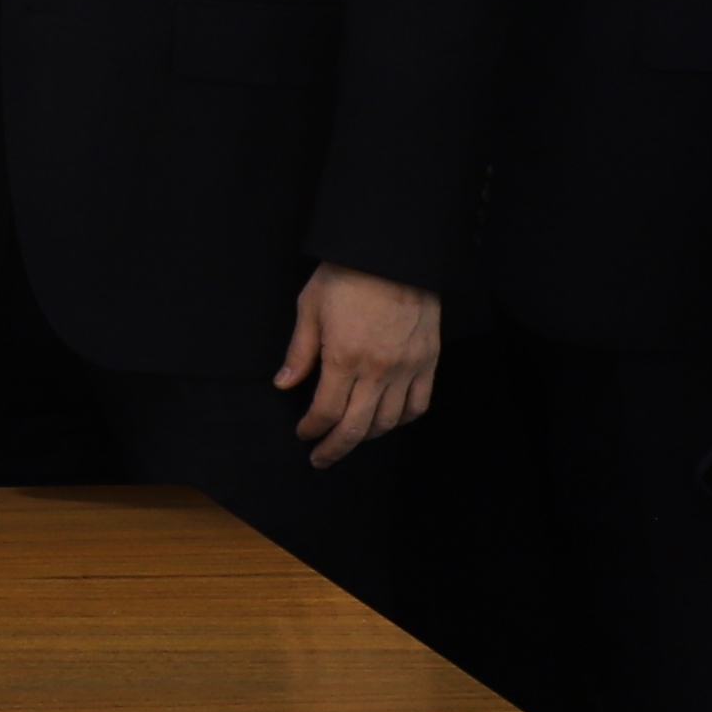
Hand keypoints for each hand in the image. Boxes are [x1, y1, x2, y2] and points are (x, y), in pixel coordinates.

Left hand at [273, 264, 441, 467]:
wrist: (393, 253)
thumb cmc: (346, 276)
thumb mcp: (310, 308)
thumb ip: (299, 352)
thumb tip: (283, 383)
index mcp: (344, 358)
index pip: (326, 411)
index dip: (312, 429)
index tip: (303, 434)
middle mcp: (378, 371)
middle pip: (356, 427)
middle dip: (335, 448)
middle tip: (320, 458)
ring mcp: (407, 368)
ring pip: (388, 422)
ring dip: (367, 437)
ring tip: (349, 439)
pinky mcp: (428, 361)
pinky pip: (418, 404)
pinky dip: (402, 420)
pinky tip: (387, 421)